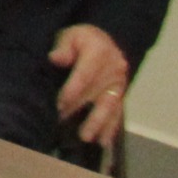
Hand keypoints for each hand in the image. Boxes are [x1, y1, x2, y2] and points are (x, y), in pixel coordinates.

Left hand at [50, 24, 130, 145]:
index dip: (72, 90)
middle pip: (95, 92)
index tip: (59, 103)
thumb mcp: (70, 35)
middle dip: (78, 108)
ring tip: (86, 137)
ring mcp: (120, 83)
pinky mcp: (122, 94)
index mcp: (100, 52)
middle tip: (62, 121)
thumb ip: (63, 47)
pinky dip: (110, 127)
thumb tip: (56, 58)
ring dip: (97, 122)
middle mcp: (114, 68)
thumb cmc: (81, 39)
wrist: (103, 40)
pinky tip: (104, 141)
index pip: (85, 74)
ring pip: (109, 105)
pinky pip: (117, 111)